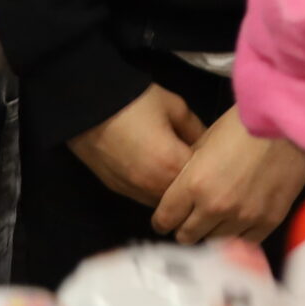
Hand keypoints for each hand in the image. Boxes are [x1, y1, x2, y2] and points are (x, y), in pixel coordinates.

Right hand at [70, 86, 205, 209]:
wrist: (88, 106)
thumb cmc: (136, 101)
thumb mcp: (175, 106)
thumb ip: (197, 129)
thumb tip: (209, 145)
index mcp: (171, 165)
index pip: (203, 181)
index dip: (213, 169)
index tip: (216, 157)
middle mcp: (153, 187)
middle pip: (184, 199)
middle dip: (193, 185)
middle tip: (199, 165)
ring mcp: (133, 192)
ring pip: (164, 204)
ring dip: (173, 191)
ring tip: (177, 168)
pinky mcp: (118, 191)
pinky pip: (145, 199)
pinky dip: (156, 191)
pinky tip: (158, 172)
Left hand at [151, 106, 304, 246]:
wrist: (289, 122)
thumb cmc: (247, 122)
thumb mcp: (207, 138)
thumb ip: (189, 168)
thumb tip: (180, 186)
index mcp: (194, 183)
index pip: (165, 219)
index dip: (163, 218)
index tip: (168, 217)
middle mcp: (215, 206)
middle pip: (186, 236)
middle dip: (186, 226)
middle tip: (192, 217)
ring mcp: (243, 217)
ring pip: (214, 242)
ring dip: (212, 230)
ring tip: (219, 216)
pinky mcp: (268, 221)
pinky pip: (243, 243)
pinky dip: (238, 234)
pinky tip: (240, 220)